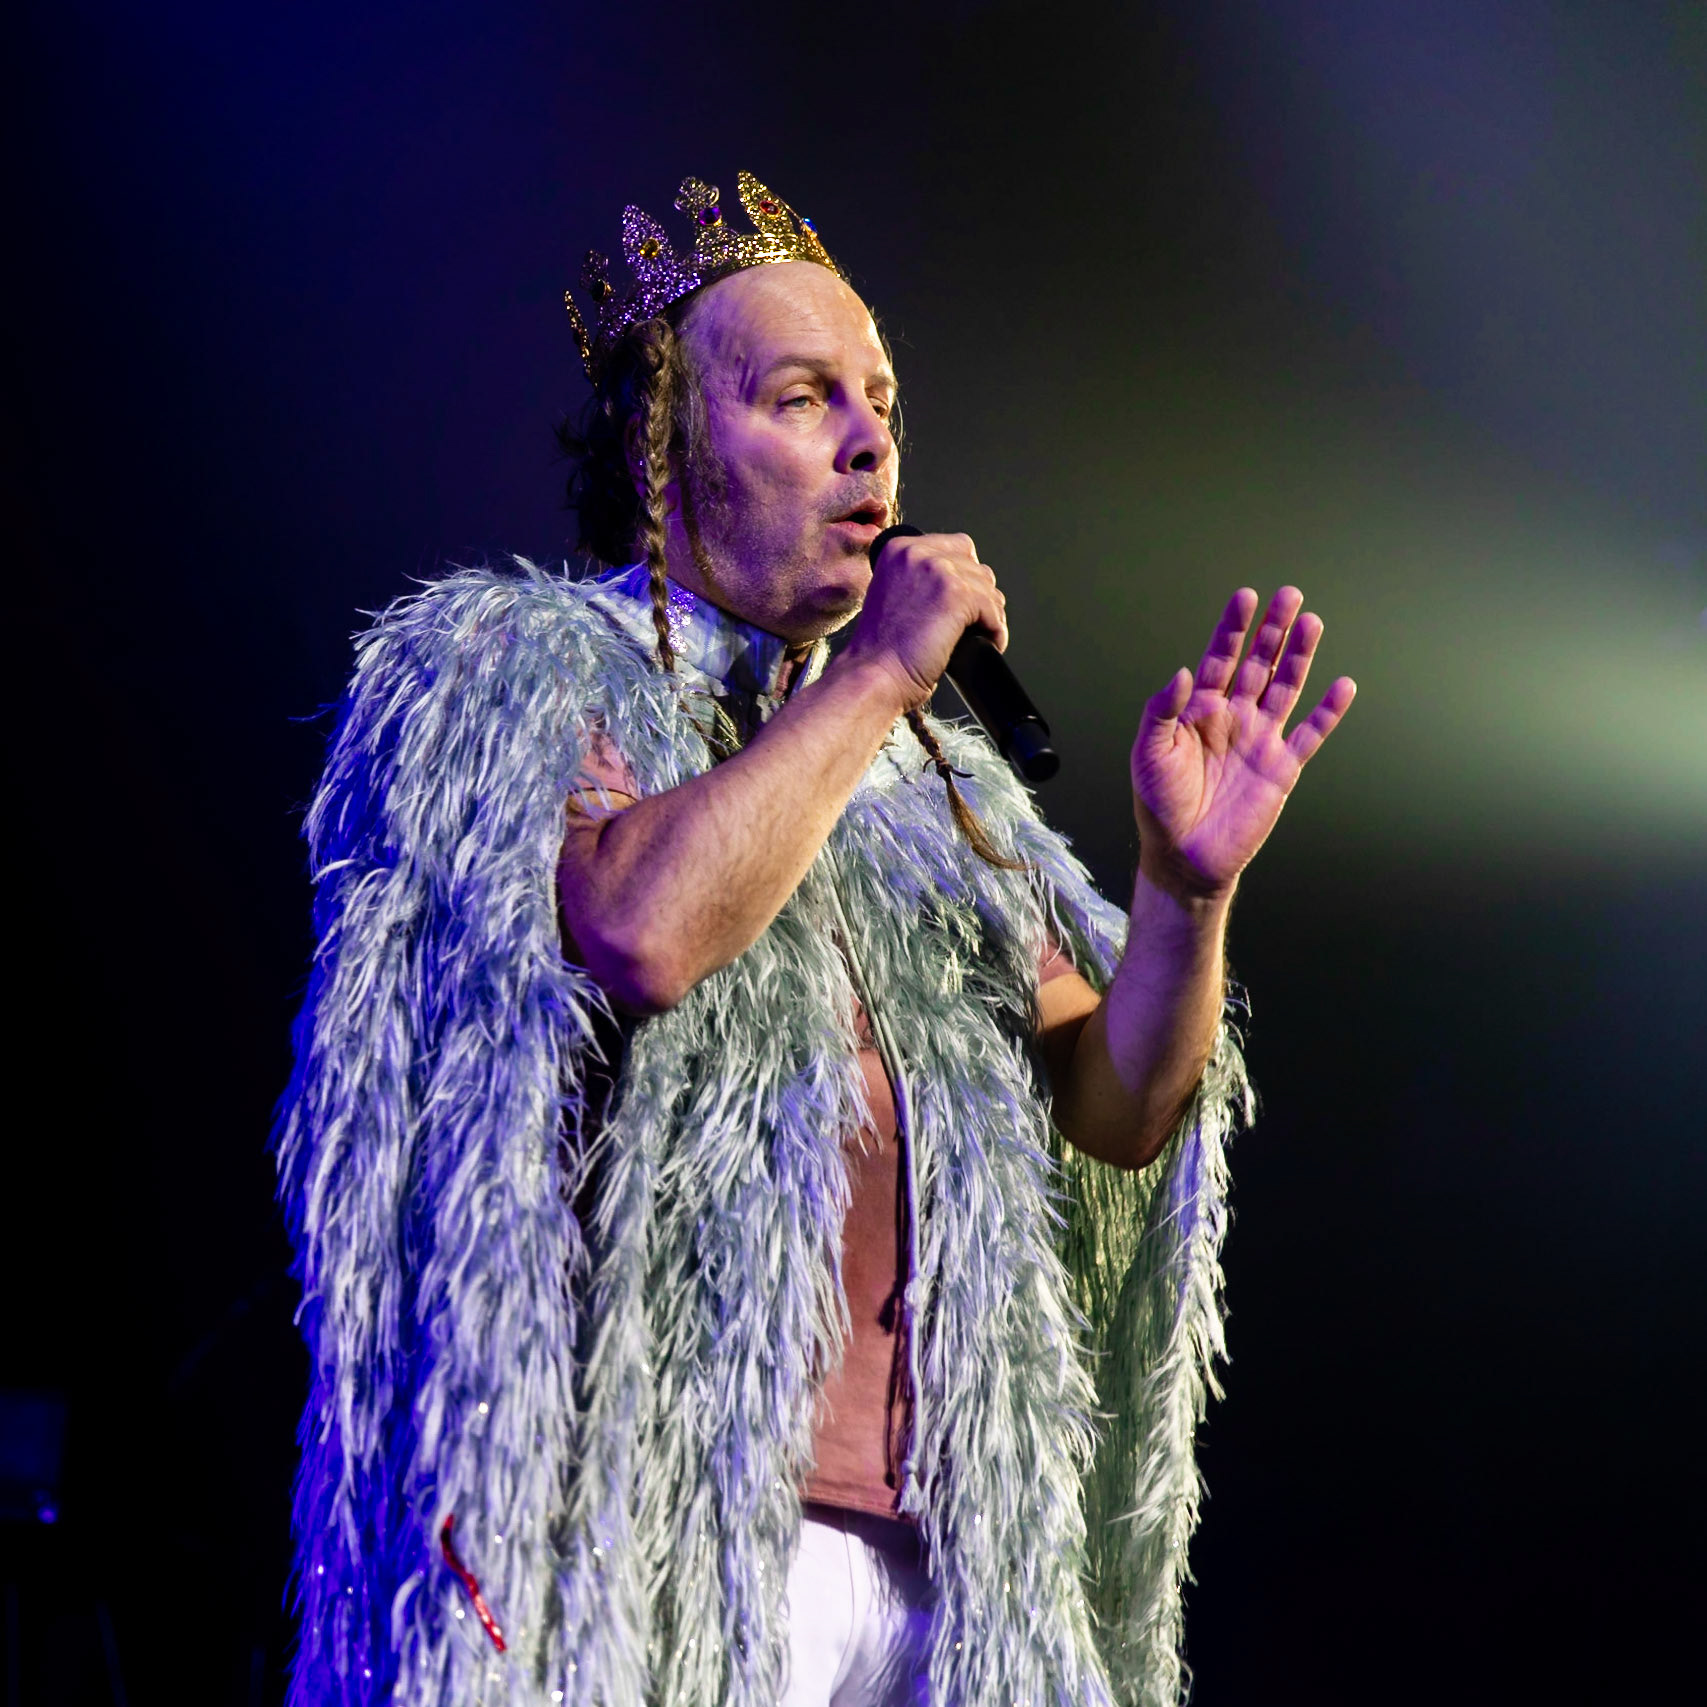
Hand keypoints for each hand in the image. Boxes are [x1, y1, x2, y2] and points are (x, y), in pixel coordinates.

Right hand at [836, 531, 1007, 711]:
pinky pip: (993, 608)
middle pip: (975, 565)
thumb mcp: (893, 596)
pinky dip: (996, 630)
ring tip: (981, 636)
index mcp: (898, 548)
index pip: (956, 546)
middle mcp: (916, 552)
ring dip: (990, 614)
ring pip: (988, 586)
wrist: (876, 675)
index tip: (965, 602)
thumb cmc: (882, 651)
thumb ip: (920, 579)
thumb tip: (961, 582)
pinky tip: (987, 643)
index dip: (966, 576)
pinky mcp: (956, 595)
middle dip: (980, 595)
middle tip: (975, 623)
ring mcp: (937, 570)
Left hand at [1132, 586, 1355, 901]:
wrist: (1185, 856)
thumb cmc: (1159, 805)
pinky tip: (1343, 685)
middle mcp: (1233, 718)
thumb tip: (1182, 671)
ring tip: (1312, 623)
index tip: (1246, 597)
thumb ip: (1162, 710)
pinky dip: (1327, 712)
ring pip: (1286, 689)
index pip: (1220, 659)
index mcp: (1198, 710)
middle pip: (1258, 664)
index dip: (1233, 629)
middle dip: (1272, 630)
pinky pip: (1309, 734)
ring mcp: (1259, 740)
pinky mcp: (1282, 768)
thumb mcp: (1149, 753)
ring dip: (1299, 657)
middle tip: (1289, 594)